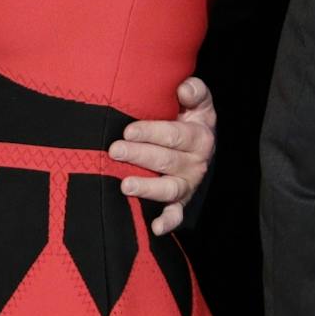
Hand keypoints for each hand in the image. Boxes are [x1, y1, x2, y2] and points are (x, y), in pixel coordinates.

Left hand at [112, 75, 215, 235]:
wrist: (200, 144)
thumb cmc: (189, 117)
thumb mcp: (197, 102)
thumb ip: (194, 91)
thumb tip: (184, 88)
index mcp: (199, 135)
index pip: (175, 134)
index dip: (152, 132)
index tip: (128, 131)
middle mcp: (197, 162)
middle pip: (167, 160)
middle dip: (139, 155)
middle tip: (114, 150)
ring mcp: (188, 183)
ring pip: (169, 188)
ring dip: (147, 187)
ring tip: (125, 185)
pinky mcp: (182, 201)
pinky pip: (177, 214)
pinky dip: (168, 222)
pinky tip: (155, 227)